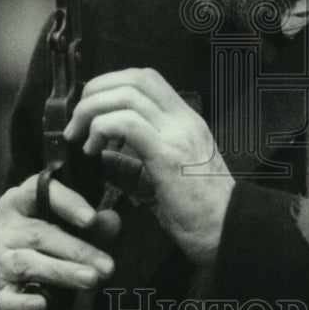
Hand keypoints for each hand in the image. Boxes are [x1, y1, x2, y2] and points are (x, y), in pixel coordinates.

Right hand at [0, 174, 120, 309]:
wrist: (26, 262)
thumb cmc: (53, 232)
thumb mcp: (73, 222)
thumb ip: (94, 223)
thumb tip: (113, 220)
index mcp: (22, 200)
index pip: (39, 192)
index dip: (67, 204)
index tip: (91, 218)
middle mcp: (7, 227)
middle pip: (40, 235)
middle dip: (77, 251)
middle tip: (107, 265)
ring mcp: (0, 259)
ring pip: (27, 264)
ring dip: (61, 273)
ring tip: (91, 280)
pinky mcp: (0, 289)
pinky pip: (5, 299)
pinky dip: (22, 304)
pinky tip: (42, 305)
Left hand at [64, 68, 234, 265]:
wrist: (230, 231)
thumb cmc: (201, 211)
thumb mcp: (167, 176)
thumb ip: (137, 161)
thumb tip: (104, 156)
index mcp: (186, 122)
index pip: (146, 79)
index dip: (112, 84)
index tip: (92, 108)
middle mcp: (184, 120)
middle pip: (134, 78)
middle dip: (97, 90)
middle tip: (78, 119)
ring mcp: (178, 134)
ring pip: (127, 95)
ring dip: (93, 110)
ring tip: (80, 136)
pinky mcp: (168, 155)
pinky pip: (128, 124)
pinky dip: (102, 128)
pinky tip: (94, 149)